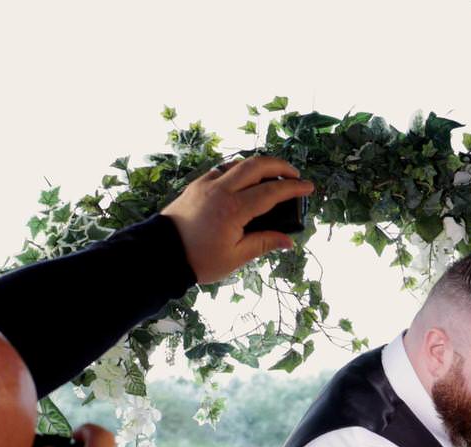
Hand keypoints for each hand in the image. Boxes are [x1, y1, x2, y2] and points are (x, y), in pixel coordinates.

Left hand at [159, 155, 314, 284]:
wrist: (161, 253)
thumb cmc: (198, 259)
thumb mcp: (234, 257)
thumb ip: (263, 243)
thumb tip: (288, 240)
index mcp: (233, 209)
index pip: (271, 192)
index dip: (293, 188)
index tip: (308, 187)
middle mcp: (221, 190)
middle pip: (257, 165)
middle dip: (280, 166)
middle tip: (294, 175)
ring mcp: (207, 184)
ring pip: (239, 163)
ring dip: (259, 166)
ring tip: (273, 177)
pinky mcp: (197, 184)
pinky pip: (223, 169)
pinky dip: (239, 170)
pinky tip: (245, 181)